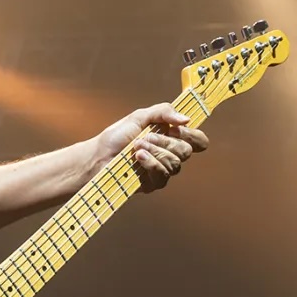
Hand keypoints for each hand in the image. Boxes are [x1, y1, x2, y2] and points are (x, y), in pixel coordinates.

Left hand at [91, 102, 207, 191]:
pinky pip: (163, 175)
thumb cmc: (116, 137)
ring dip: (155, 152)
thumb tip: (187, 119)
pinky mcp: (153, 184)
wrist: (98, 156)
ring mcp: (162, 170)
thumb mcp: (139, 117)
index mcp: (170, 138)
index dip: (193, 135)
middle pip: (187, 151)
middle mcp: (169, 154)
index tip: (177, 129)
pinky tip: (137, 158)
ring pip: (175, 164)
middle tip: (147, 137)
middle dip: (166, 142)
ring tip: (137, 147)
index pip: (198, 140)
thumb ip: (163, 112)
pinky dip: (151, 163)